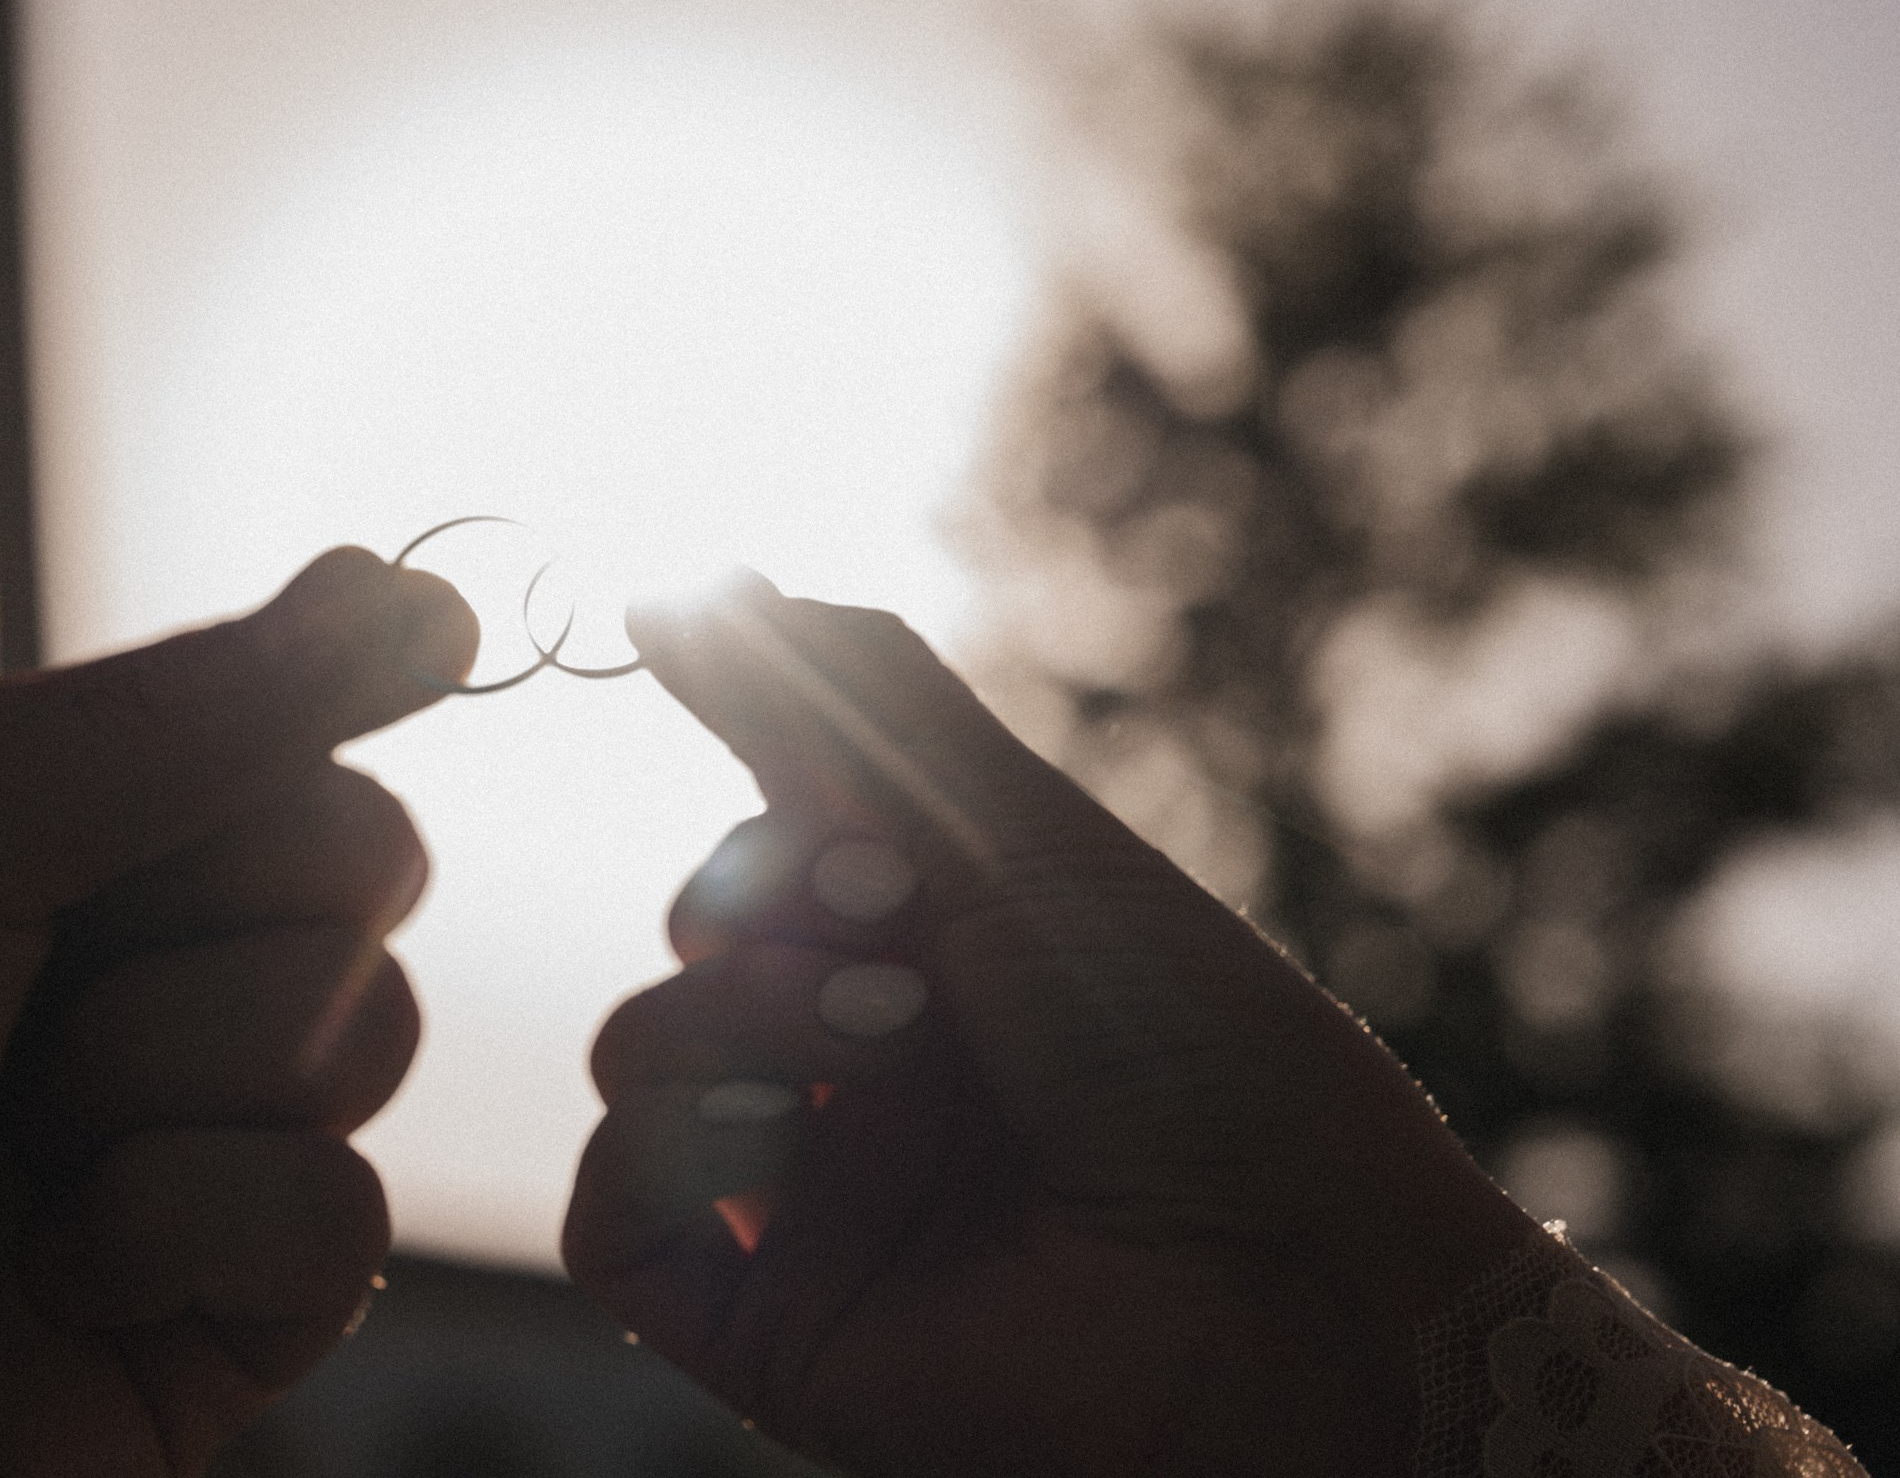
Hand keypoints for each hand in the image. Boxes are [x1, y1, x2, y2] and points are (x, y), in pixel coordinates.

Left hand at [0, 548, 475, 1476]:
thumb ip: (205, 708)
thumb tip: (426, 596)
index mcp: (130, 860)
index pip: (331, 788)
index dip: (259, 808)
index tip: (139, 838)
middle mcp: (193, 991)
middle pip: (368, 907)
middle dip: (190, 952)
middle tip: (30, 999)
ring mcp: (226, 1146)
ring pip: (362, 1050)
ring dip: (158, 1086)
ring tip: (18, 1137)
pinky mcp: (241, 1305)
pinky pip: (337, 1223)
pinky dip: (182, 1227)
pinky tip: (63, 1254)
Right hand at [565, 578, 1537, 1476]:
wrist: (1286, 1283)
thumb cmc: (1189, 1043)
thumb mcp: (1019, 833)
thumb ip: (851, 700)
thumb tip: (683, 583)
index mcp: (934, 951)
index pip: (775, 830)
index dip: (756, 767)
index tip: (693, 654)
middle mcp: (861, 1063)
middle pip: (698, 926)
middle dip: (768, 893)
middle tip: (892, 908)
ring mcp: (809, 1192)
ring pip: (640, 1052)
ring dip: (740, 1010)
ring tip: (893, 1038)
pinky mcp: (762, 1316)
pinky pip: (613, 1213)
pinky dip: (666, 1147)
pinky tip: (783, 1133)